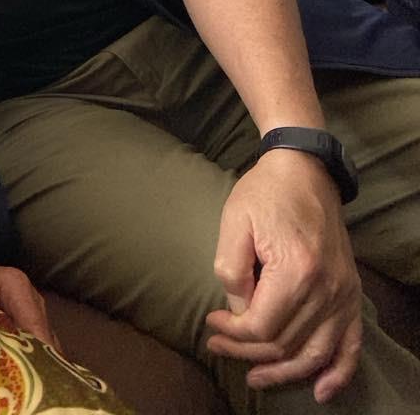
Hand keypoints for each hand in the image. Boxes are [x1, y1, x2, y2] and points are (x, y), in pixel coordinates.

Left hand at [205, 151, 361, 402]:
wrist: (304, 171)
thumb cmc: (264, 193)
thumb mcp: (234, 222)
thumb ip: (232, 271)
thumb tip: (238, 312)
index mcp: (295, 271)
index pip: (261, 326)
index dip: (232, 332)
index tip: (211, 322)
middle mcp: (325, 290)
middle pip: (285, 344)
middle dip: (247, 352)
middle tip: (219, 345)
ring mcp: (343, 294)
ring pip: (314, 354)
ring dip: (284, 372)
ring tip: (255, 377)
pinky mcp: (351, 294)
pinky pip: (350, 345)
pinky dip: (338, 372)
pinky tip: (322, 391)